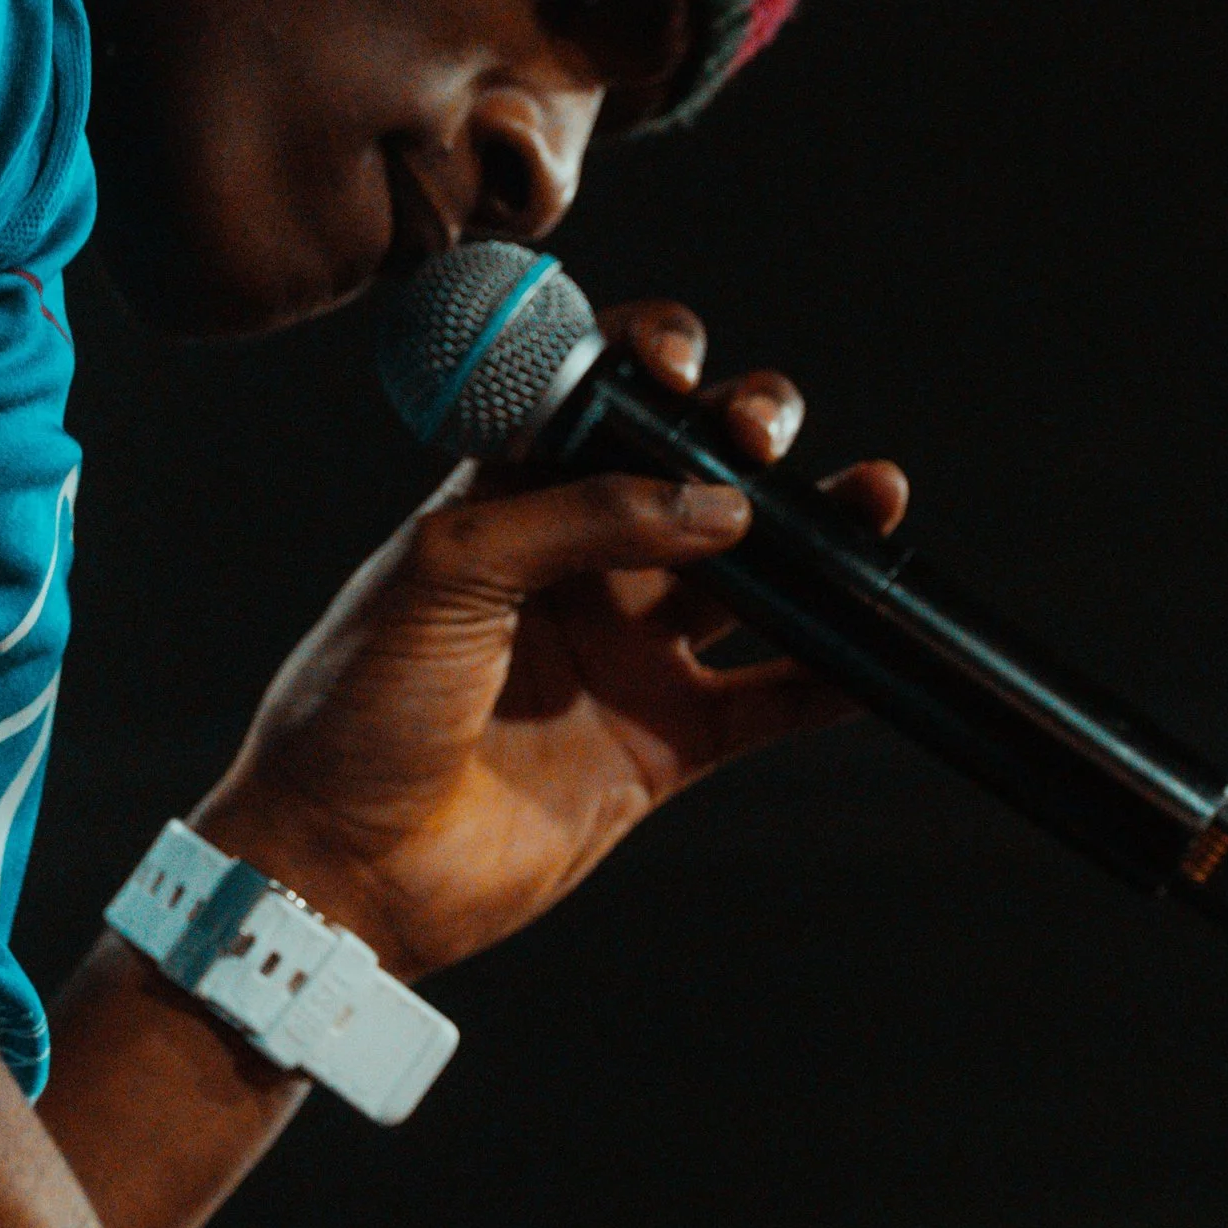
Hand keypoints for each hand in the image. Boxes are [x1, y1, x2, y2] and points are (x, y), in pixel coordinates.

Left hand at [196, 301, 905, 979]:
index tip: (680, 365)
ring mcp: (626, 656)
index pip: (596, 402)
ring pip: (751, 576)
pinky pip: (771, 700)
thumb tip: (718, 502)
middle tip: (759, 438)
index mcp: (506, 499)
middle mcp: (576, 566)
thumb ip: (578, 516)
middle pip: (692, 473)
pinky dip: (834, 672)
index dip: (648, 364)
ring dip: (819, 533)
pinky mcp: (662, 746)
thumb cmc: (354, 704)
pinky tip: (884, 641)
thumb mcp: (444, 570)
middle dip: (745, 432)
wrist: (343, 863)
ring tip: (873, 498)